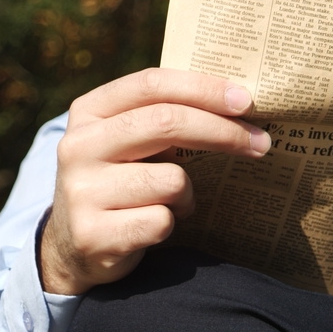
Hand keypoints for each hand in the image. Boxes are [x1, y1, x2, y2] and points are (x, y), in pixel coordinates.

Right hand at [40, 68, 270, 295]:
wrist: (72, 247)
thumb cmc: (119, 182)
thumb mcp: (126, 141)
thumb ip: (163, 116)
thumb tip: (238, 103)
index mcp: (88, 113)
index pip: (151, 85)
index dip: (203, 88)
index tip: (245, 101)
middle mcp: (78, 147)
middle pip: (166, 123)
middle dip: (223, 132)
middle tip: (260, 143)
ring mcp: (82, 192)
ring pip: (172, 180)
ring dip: (187, 195)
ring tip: (173, 203)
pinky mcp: (93, 234)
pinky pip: (162, 221)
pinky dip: (170, 224)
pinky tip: (152, 226)